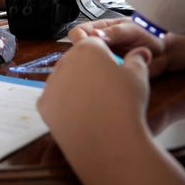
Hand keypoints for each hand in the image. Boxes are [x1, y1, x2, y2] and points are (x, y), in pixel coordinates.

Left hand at [37, 38, 152, 143]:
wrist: (110, 140)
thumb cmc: (126, 104)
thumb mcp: (138, 76)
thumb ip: (137, 60)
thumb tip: (140, 52)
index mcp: (87, 49)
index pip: (95, 44)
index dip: (106, 56)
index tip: (114, 71)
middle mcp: (64, 62)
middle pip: (76, 61)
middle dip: (88, 71)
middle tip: (105, 90)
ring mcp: (51, 84)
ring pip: (63, 80)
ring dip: (74, 87)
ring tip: (94, 105)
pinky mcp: (43, 105)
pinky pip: (54, 100)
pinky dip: (64, 105)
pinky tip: (79, 115)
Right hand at [68, 18, 168, 76]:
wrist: (166, 53)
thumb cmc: (150, 35)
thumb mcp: (132, 29)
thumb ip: (115, 32)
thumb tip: (95, 35)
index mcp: (101, 30)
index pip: (79, 32)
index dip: (79, 38)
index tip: (85, 45)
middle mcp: (99, 45)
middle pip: (79, 51)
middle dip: (83, 57)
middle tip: (96, 60)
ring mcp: (103, 60)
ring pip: (87, 66)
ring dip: (94, 69)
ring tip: (108, 70)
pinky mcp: (110, 75)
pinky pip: (101, 78)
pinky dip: (103, 80)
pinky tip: (112, 79)